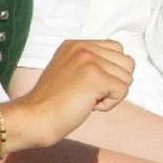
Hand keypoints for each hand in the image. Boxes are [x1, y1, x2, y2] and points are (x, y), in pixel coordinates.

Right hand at [4, 39, 133, 150]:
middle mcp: (83, 47)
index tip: (86, 84)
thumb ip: (94, 63)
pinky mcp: (95, 77)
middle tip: (87, 93)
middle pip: (128, 62)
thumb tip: (126, 65)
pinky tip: (89, 105)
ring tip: (86, 98)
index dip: (110, 72)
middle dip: (114, 83)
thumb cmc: (54, 102)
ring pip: (128, 77)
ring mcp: (89, 61)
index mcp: (77, 44)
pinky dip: (109, 104)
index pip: (118, 50)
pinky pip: (123, 91)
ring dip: (111, 94)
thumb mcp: (72, 70)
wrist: (34, 118)